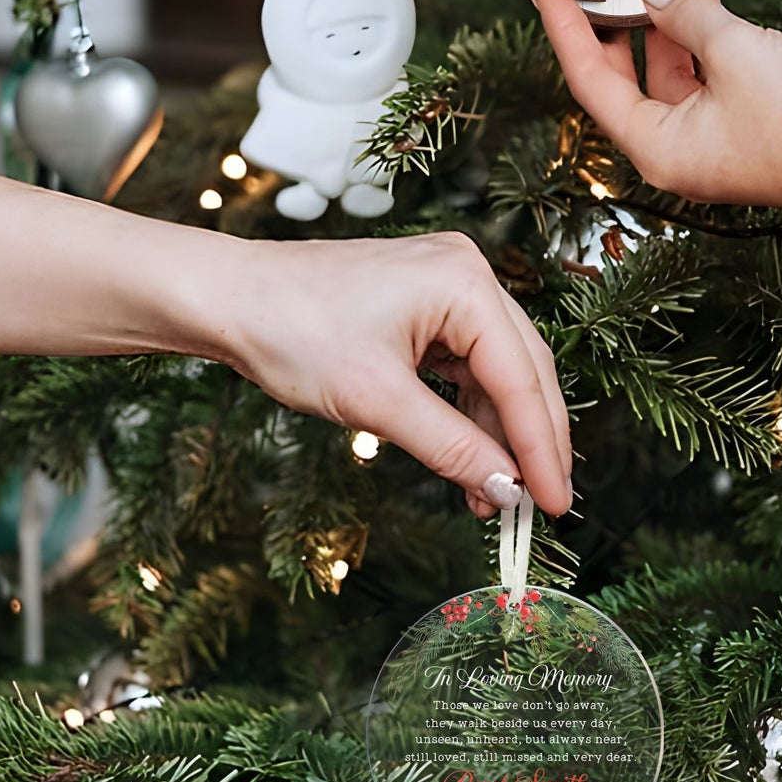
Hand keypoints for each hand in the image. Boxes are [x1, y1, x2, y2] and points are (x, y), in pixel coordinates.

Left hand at [0, 142, 568, 518]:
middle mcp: (468, 274)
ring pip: (498, 373)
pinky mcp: (427, 306)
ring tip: (494, 497)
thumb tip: (506, 490)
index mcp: (465, 283)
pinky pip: (467, 367)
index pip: (522, 378)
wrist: (225, 299)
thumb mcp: (375, 401)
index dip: (542, 448)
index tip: (556, 504)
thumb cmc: (289, 330)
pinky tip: (470, 459)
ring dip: (498, 434)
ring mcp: (449, 287)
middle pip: (523, 371)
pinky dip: (469, 414)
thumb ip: (452, 447)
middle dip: (531, 442)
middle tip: (542, 506)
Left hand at [535, 0, 781, 262]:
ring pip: (669, 77)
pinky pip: (707, 78)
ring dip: (663, 27)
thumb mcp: (735, 51)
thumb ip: (687, 17)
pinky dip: (701, 40)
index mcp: (657, 147)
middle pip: (624, 82)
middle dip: (612, 27)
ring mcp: (712, 143)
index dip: (564, 29)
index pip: (590, 82)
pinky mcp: (746, 129)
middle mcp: (677, 152)